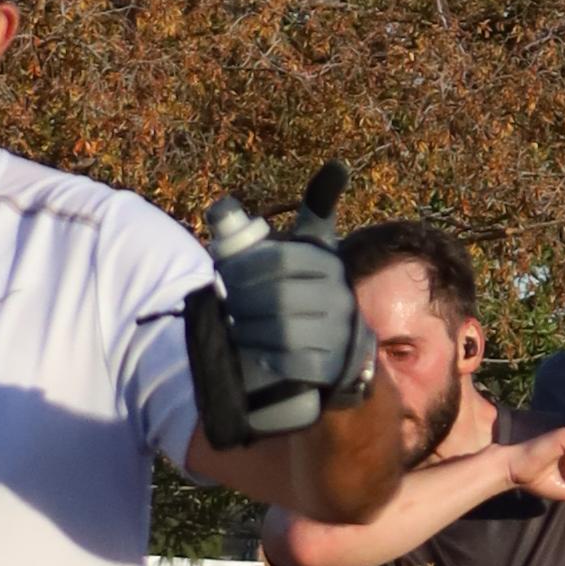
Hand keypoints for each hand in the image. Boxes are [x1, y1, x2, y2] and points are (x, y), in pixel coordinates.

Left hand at [193, 163, 367, 442]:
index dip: (243, 267)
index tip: (223, 274)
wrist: (341, 343)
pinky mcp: (333, 365)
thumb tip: (228, 200)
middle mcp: (340, 295)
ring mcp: (340, 333)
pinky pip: (295, 364)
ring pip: (284, 332)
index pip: (281, 259)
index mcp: (328, 262)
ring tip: (235, 327)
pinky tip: (255, 351)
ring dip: (249, 331)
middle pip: (279, 297)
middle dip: (242, 302)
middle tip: (226, 305)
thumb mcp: (290, 255)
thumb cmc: (301, 290)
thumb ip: (259, 228)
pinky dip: (268, 358)